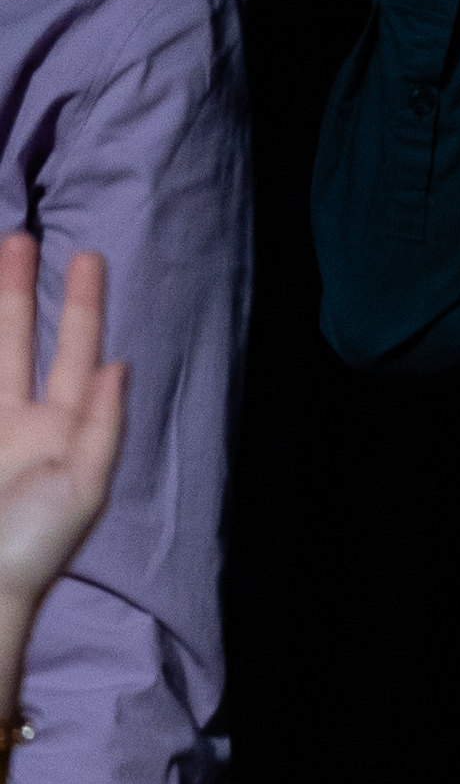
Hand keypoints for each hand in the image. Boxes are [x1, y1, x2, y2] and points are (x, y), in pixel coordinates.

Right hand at [0, 236, 131, 614]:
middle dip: (18, 289)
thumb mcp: (85, 487)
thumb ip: (103, 424)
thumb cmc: (36, 546)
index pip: (75, 351)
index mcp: (63, 427)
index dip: (82, 306)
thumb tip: (118, 362)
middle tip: (18, 237)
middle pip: (17, 339)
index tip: (86, 257)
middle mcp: (20, 418)